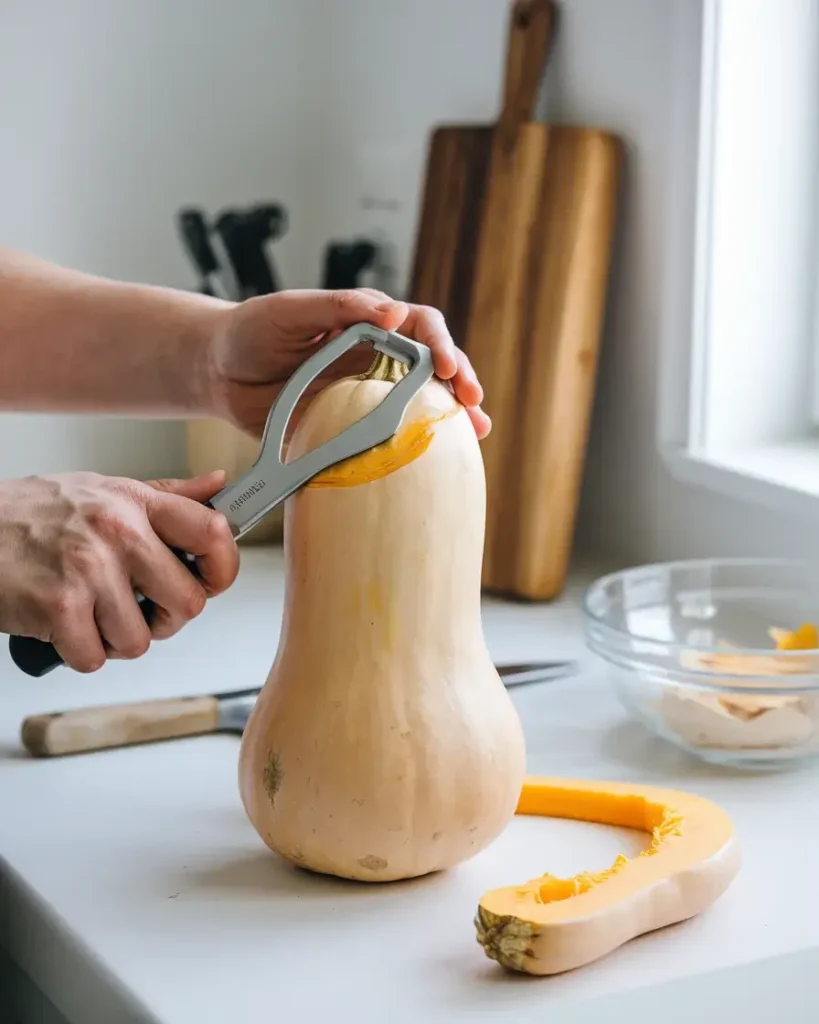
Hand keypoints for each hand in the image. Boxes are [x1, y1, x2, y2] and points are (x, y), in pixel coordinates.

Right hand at [0, 470, 237, 671]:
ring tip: (92, 614)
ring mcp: (88, 569)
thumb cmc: (31, 514)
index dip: (224, 566)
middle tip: (142, 610)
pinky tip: (65, 627)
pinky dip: (80, 653)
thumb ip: (164, 495)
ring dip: (117, 639)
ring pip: (141, 639)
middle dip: (168, 619)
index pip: (212, 531)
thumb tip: (217, 485)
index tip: (212, 581)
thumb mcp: (101, 489)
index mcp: (134, 502)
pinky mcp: (57, 607)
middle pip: (188, 602)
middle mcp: (117, 531)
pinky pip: (95, 658)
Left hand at [204, 288, 490, 440]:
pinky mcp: (353, 425)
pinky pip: (392, 433)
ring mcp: (368, 392)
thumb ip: (339, 307)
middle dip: (459, 377)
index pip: (418, 325)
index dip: (437, 342)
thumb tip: (393, 311)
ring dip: (455, 412)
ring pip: (423, 398)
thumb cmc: (251, 331)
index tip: (442, 365)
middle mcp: (377, 356)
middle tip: (471, 399)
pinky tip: (444, 455)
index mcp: (367, 322)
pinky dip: (420, 441)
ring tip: (477, 428)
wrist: (218, 373)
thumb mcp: (290, 310)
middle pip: (432, 363)